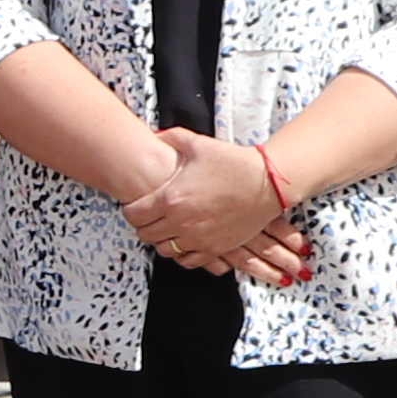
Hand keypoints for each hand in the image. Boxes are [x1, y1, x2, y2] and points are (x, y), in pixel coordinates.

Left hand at [121, 127, 289, 276]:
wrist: (266, 183)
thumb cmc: (232, 162)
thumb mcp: (197, 144)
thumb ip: (171, 138)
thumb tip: (155, 136)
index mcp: (170, 198)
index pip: (133, 214)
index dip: (130, 209)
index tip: (136, 204)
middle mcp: (180, 223)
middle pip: (145, 234)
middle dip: (143, 224)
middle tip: (150, 216)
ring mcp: (197, 239)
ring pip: (164, 250)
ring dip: (161, 239)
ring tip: (167, 228)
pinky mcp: (214, 249)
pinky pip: (187, 261)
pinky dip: (182, 254)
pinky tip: (184, 241)